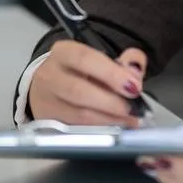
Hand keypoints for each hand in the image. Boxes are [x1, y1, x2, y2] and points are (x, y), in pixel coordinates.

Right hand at [28, 40, 146, 126]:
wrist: (50, 86)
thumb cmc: (81, 71)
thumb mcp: (102, 58)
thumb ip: (125, 60)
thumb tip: (136, 69)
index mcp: (63, 52)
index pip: (85, 58)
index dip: (111, 73)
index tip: (133, 86)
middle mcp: (50, 75)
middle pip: (78, 90)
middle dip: (110, 101)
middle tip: (132, 108)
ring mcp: (46, 101)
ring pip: (77, 114)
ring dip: (108, 119)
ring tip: (129, 119)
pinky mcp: (48, 122)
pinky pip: (76, 128)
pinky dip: (100, 129)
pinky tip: (116, 126)